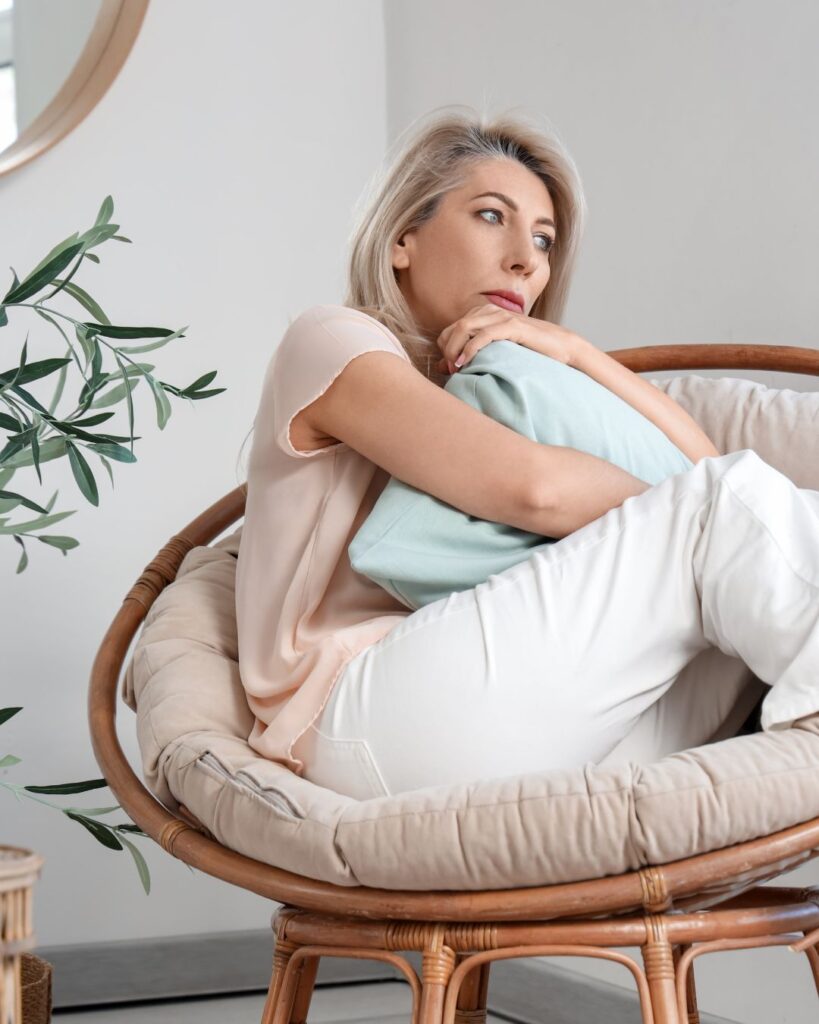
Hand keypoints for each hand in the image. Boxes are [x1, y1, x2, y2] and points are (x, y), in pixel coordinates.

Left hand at [434, 302, 578, 374]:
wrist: (561, 347)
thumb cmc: (529, 352)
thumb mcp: (496, 353)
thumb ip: (472, 355)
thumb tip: (444, 367)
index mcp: (484, 316)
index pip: (451, 329)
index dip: (445, 349)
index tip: (449, 368)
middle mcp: (490, 312)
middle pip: (454, 327)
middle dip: (447, 350)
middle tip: (451, 370)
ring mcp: (502, 316)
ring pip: (464, 327)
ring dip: (455, 349)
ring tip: (457, 368)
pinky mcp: (512, 326)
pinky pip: (483, 335)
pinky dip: (470, 349)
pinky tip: (465, 362)